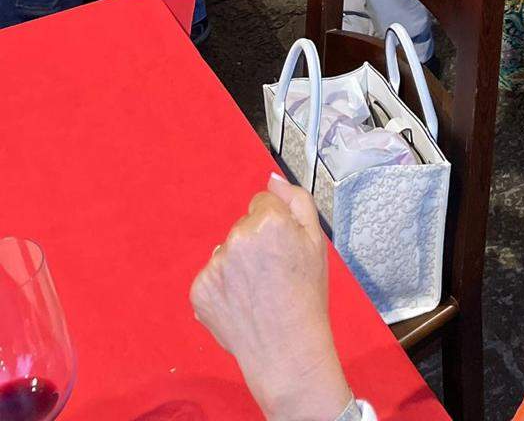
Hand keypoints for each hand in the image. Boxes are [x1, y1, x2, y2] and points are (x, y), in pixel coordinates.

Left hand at [190, 175, 353, 420]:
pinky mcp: (199, 290)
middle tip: (274, 275)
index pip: (262, 203)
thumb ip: (297, 201)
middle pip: (243, 227)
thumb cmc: (306, 296)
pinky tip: (241, 304)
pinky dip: (222, 288)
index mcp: (268, 222)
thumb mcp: (316, 241)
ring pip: (226, 252)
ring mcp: (214, 266)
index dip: (276, 226)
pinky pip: (211, 277)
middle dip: (255, 244)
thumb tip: (273, 179)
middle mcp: (236, 239)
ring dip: (237, 265)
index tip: (283, 249)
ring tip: (258, 293)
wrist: (288, 350)